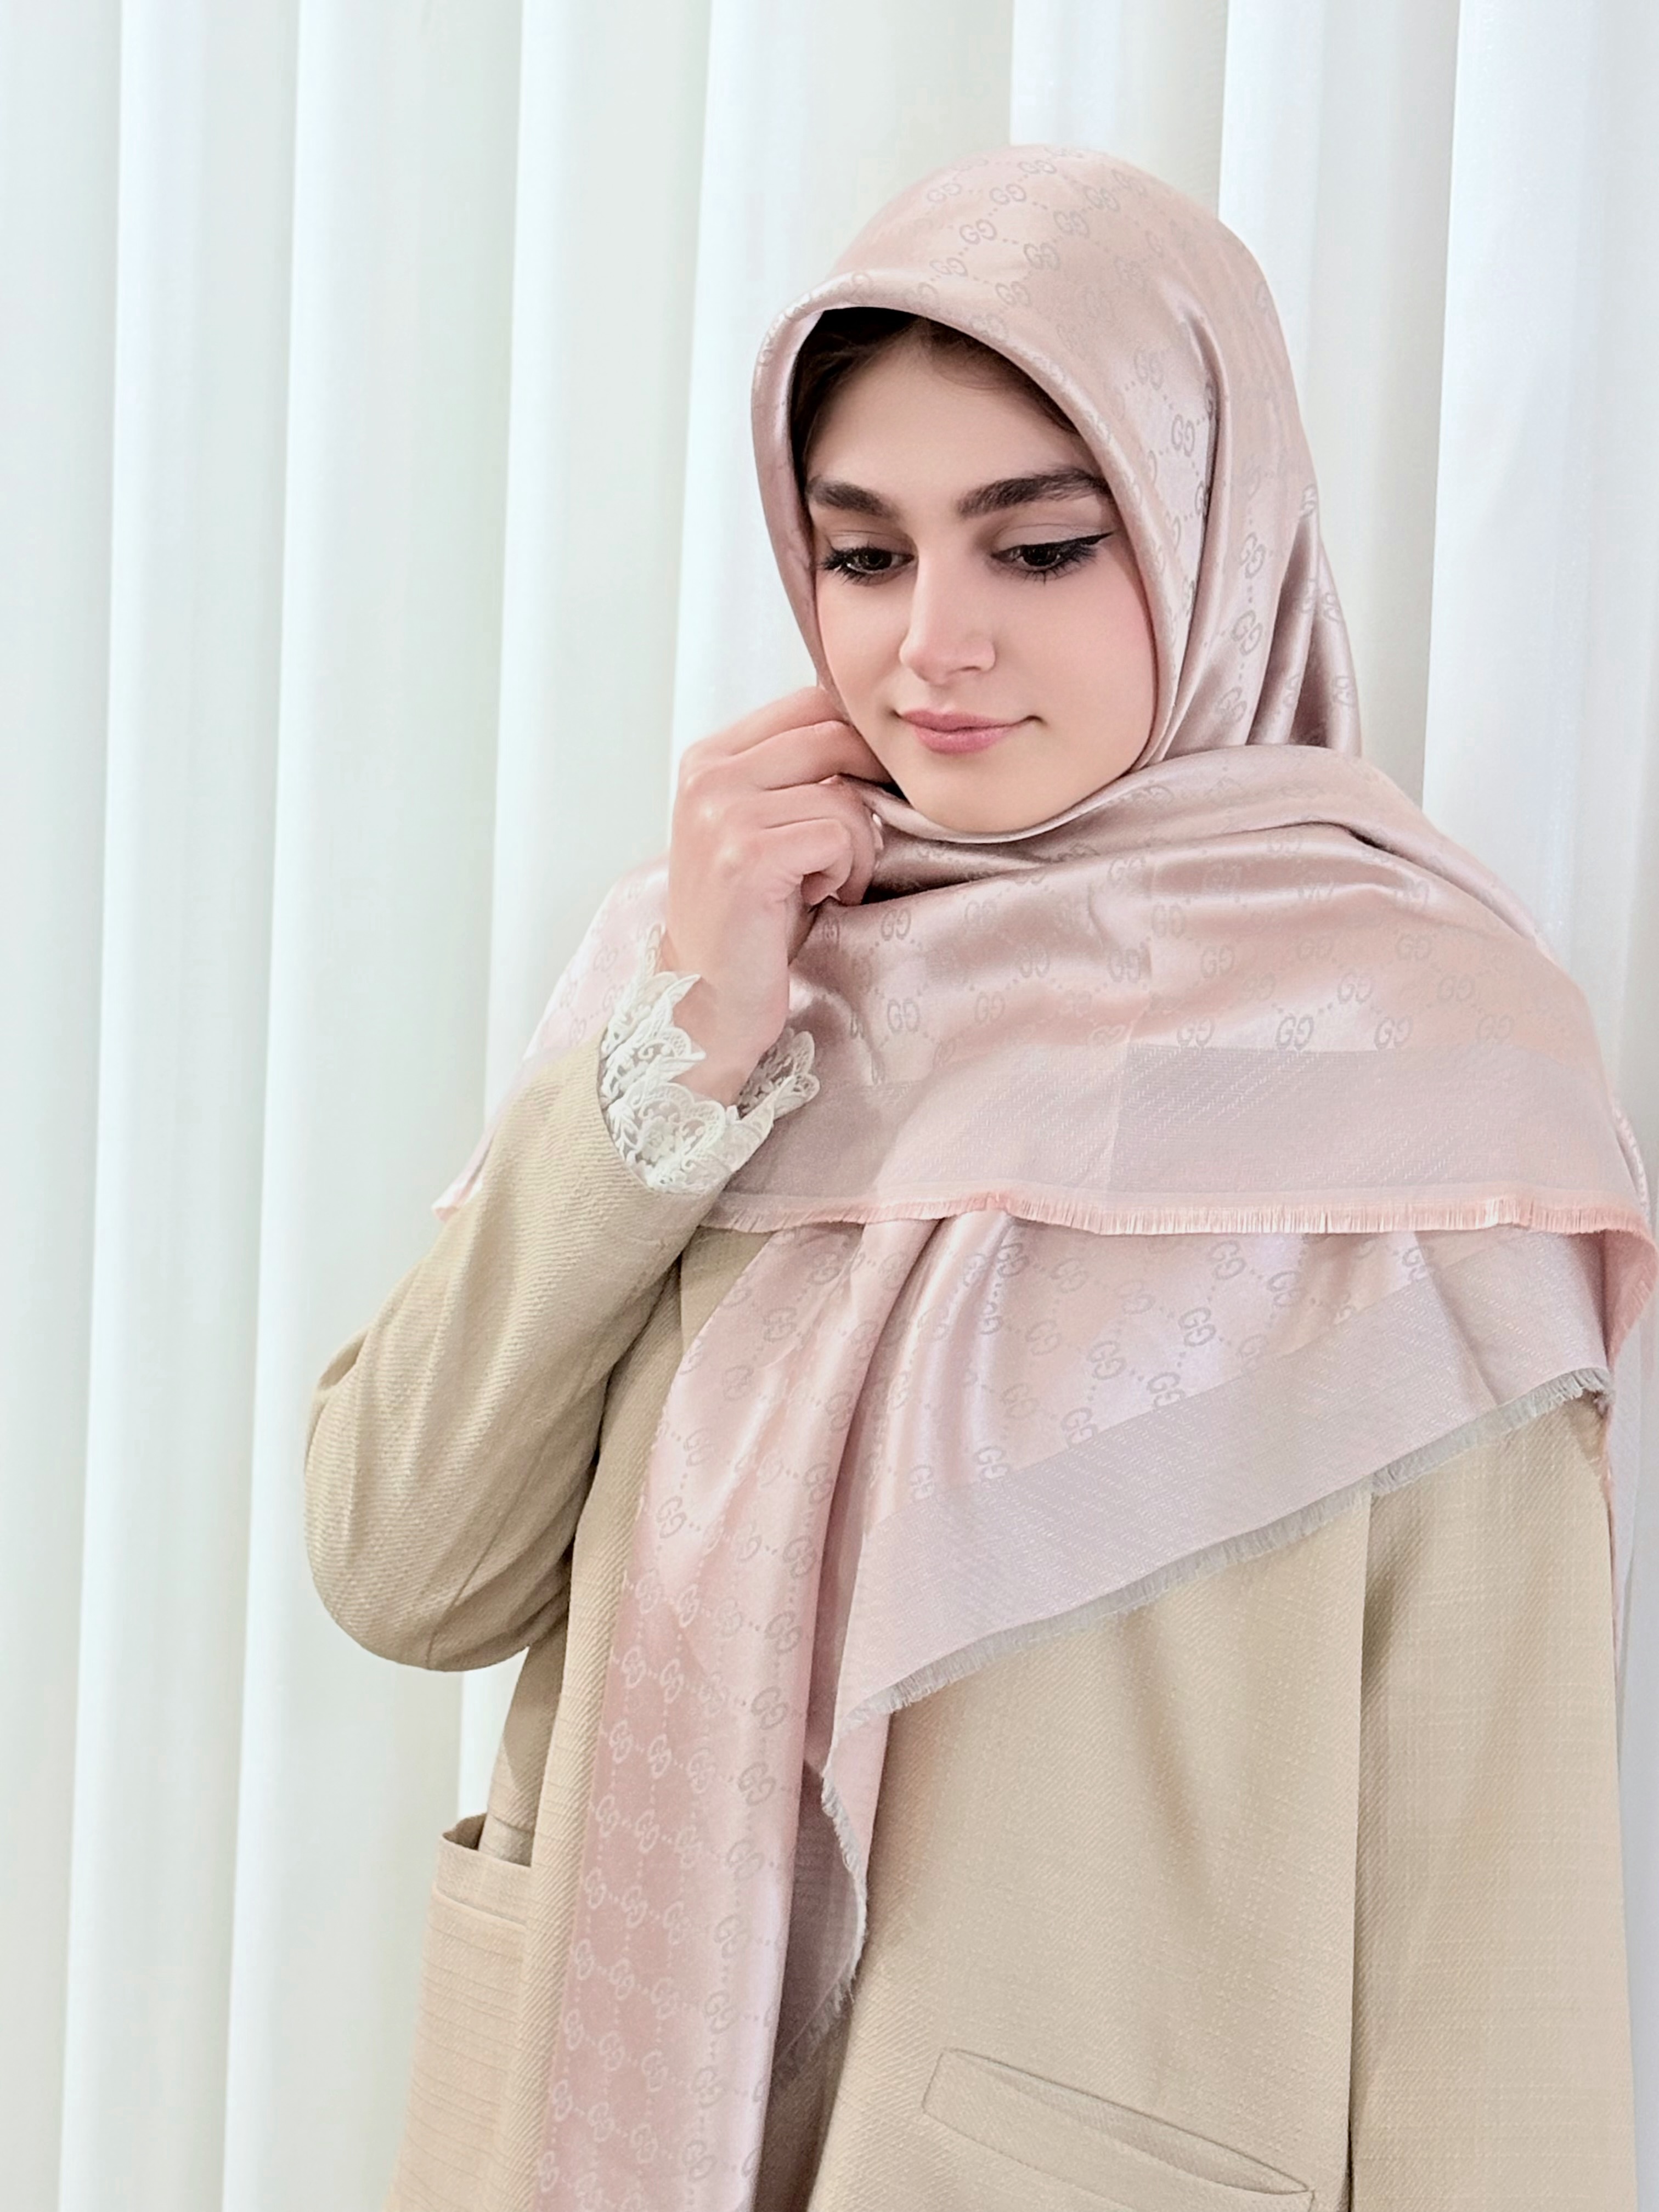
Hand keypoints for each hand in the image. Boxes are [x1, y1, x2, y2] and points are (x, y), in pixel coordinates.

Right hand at [661, 685, 886, 1103]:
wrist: (708, 997)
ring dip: (859, 845)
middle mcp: (708, 775)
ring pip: (842, 792)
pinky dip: (846, 872)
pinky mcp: (745, 856)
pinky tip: (821, 899)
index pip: (811, 701)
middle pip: (833, 733)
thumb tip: (882, 732)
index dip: (863, 738)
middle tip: (867, 840)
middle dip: (872, 787)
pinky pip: (838, 835)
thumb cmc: (755, 917)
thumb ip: (802, 774)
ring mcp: (721, 813)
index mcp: (711, 757)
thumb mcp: (771, 828)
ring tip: (832, 883)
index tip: (881, 787)